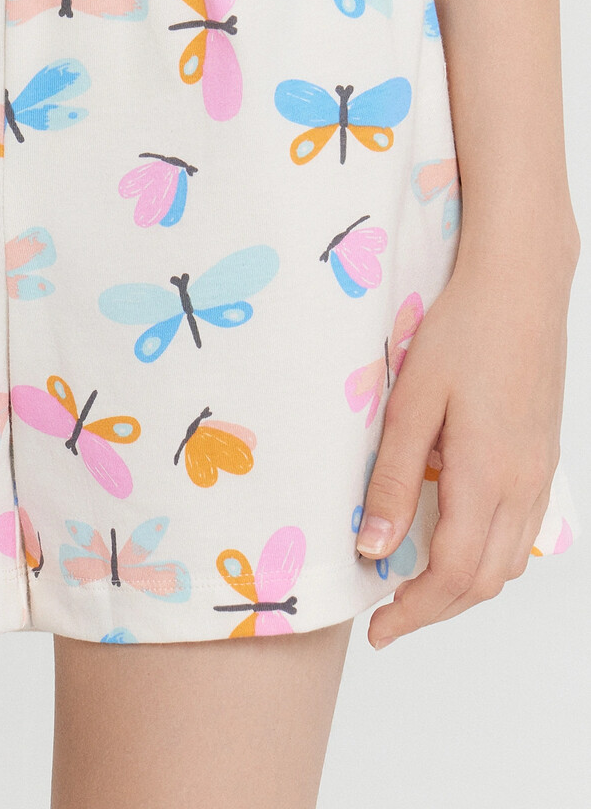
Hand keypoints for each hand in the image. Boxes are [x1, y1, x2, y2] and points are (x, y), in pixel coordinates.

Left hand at [356, 236, 577, 648]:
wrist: (519, 287)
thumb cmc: (461, 334)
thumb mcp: (411, 404)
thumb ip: (393, 480)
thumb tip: (372, 547)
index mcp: (487, 477)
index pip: (454, 576)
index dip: (414, 613)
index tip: (377, 629)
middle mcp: (523, 486)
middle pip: (485, 581)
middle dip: (435, 609)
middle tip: (387, 614)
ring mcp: (540, 474)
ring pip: (509, 561)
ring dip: (464, 585)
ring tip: (414, 581)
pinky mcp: (544, 458)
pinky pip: (522, 531)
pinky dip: (488, 554)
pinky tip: (455, 536)